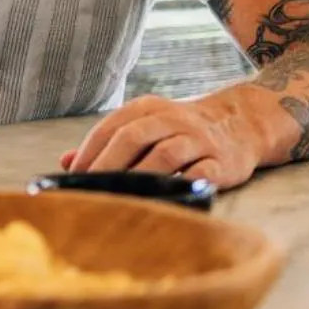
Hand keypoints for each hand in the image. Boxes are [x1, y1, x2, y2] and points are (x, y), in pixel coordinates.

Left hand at [59, 91, 263, 188]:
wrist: (242, 124)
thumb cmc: (181, 130)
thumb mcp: (146, 125)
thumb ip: (108, 142)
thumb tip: (66, 161)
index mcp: (149, 108)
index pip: (111, 126)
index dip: (90, 151)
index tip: (73, 175)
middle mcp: (173, 119)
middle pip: (134, 137)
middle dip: (108, 164)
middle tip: (91, 189)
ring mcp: (199, 140)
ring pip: (166, 154)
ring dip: (140, 176)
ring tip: (120, 197)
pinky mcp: (222, 161)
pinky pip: (201, 173)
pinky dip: (180, 186)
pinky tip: (164, 200)